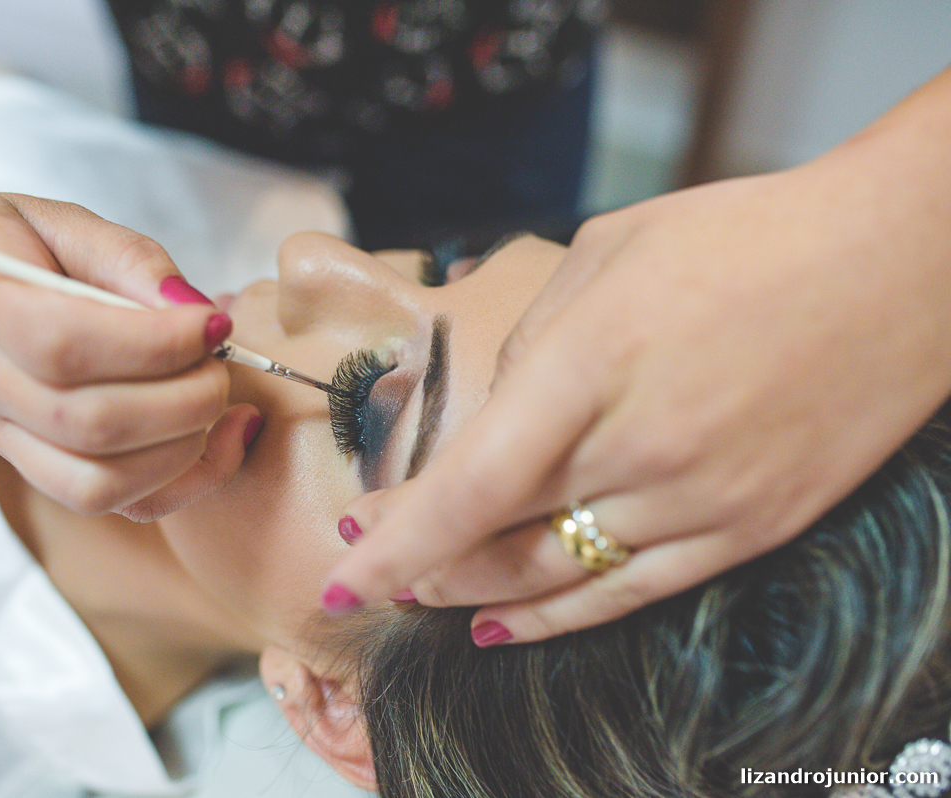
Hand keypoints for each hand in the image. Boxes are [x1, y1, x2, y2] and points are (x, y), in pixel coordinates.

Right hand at [0, 192, 260, 519]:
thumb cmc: (5, 244)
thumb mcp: (59, 218)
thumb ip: (127, 257)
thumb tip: (193, 308)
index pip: (63, 344)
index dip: (154, 343)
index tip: (212, 322)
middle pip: (87, 425)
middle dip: (183, 398)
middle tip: (220, 360)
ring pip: (96, 484)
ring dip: (183, 446)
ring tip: (212, 392)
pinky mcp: (29, 468)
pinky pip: (107, 503)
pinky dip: (178, 482)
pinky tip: (218, 437)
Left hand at [324, 81, 950, 642]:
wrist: (893, 265)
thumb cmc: (741, 238)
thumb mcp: (606, 252)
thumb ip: (536, 342)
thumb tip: (498, 412)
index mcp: (591, 365)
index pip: (469, 485)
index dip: (396, 544)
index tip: (344, 574)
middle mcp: (639, 448)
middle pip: (500, 540)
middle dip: (419, 563)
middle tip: (372, 563)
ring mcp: (699, 500)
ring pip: (555, 578)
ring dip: (475, 594)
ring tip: (424, 594)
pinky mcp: (747, 529)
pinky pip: (631, 596)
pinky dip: (558, 620)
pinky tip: (504, 629)